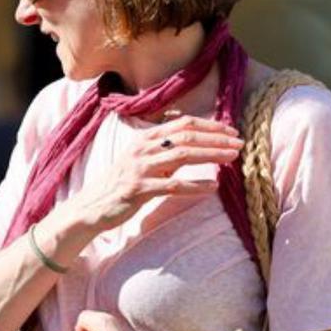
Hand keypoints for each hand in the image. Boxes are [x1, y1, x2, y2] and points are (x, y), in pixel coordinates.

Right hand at [66, 115, 241, 234]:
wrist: (91, 207)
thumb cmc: (120, 185)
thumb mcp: (141, 161)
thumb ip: (165, 152)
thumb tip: (195, 146)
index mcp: (145, 138)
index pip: (182, 123)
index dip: (209, 125)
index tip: (231, 130)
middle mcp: (143, 148)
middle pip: (186, 136)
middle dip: (216, 138)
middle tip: (239, 143)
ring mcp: (140, 168)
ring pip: (182, 155)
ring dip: (211, 155)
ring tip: (232, 158)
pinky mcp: (139, 189)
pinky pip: (172, 185)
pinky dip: (196, 186)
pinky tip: (213, 187)